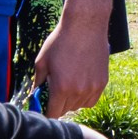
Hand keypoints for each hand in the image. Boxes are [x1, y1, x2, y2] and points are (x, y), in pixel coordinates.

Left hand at [33, 5, 111, 119]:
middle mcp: (78, 92)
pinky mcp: (102, 82)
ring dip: (71, 101)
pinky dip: (84, 98)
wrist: (85, 25)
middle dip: (57, 105)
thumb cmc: (61, 40)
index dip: (46, 113)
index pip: (53, 113)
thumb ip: (38, 80)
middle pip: (65, 110)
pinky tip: (79, 86)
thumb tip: (35, 93)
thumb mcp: (42, 60)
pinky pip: (91, 100)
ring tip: (67, 86)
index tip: (43, 110)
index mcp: (61, 88)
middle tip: (53, 93)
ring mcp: (92, 88)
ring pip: (79, 106)